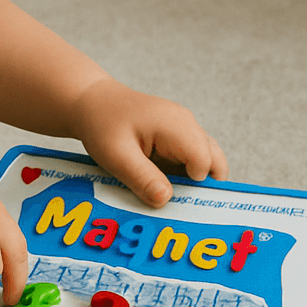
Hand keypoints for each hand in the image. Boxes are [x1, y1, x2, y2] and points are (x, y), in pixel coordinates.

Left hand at [72, 78, 227, 206]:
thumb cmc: (102, 123)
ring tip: (162, 191)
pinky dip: (178, 176)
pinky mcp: (176, 138)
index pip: (205, 162)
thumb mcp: (117, 156)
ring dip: (189, 182)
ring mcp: (184, 131)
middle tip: (176, 203)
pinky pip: (188, 161)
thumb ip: (143, 178)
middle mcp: (187, 126)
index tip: (172, 199)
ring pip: (204, 162)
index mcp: (177, 126)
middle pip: (214, 161)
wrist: (92, 103)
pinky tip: (157, 182)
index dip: (193, 185)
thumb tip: (166, 200)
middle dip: (201, 186)